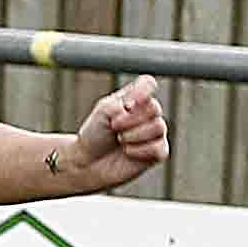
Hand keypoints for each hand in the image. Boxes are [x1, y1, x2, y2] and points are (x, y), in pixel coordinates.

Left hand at [67, 73, 168, 189]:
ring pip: (158, 127)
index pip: (148, 84)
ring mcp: (155, 132)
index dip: (142, 92)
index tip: (126, 104)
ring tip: (120, 140)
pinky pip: (159, 148)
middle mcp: (149, 114)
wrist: (88, 162)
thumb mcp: (103, 112)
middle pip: (154, 108)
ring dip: (132, 135)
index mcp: (135, 99)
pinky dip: (139, 150)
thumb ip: (121, 102)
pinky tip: (127, 152)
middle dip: (130, 120)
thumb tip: (138, 104)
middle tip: (114, 127)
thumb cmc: (95, 135)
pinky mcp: (158, 152)